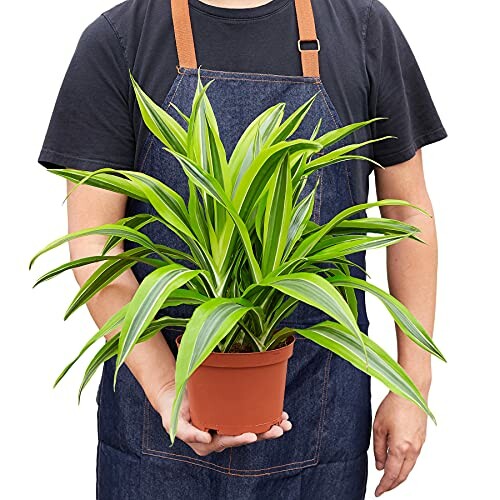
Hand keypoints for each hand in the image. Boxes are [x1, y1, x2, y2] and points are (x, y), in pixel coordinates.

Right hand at [154, 383, 291, 455]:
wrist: (175, 398)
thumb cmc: (174, 410)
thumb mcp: (174, 422)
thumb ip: (187, 433)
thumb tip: (206, 439)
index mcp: (207, 442)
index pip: (226, 441)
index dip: (240, 438)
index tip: (252, 436)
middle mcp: (220, 437)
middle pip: (244, 437)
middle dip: (263, 434)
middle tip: (278, 429)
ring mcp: (227, 428)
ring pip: (251, 429)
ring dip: (269, 427)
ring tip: (285, 423)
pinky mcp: (232, 417)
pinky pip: (250, 419)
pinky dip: (265, 417)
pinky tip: (280, 415)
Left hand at [373, 392, 427, 496]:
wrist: (411, 391)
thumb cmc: (394, 405)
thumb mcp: (378, 427)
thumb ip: (378, 449)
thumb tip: (380, 466)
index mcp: (400, 448)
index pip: (392, 475)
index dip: (384, 486)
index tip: (378, 492)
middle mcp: (413, 449)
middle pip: (403, 475)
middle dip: (393, 484)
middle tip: (383, 488)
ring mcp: (420, 444)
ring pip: (410, 467)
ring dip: (400, 475)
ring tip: (389, 478)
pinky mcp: (422, 438)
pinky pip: (414, 458)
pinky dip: (406, 465)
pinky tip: (399, 463)